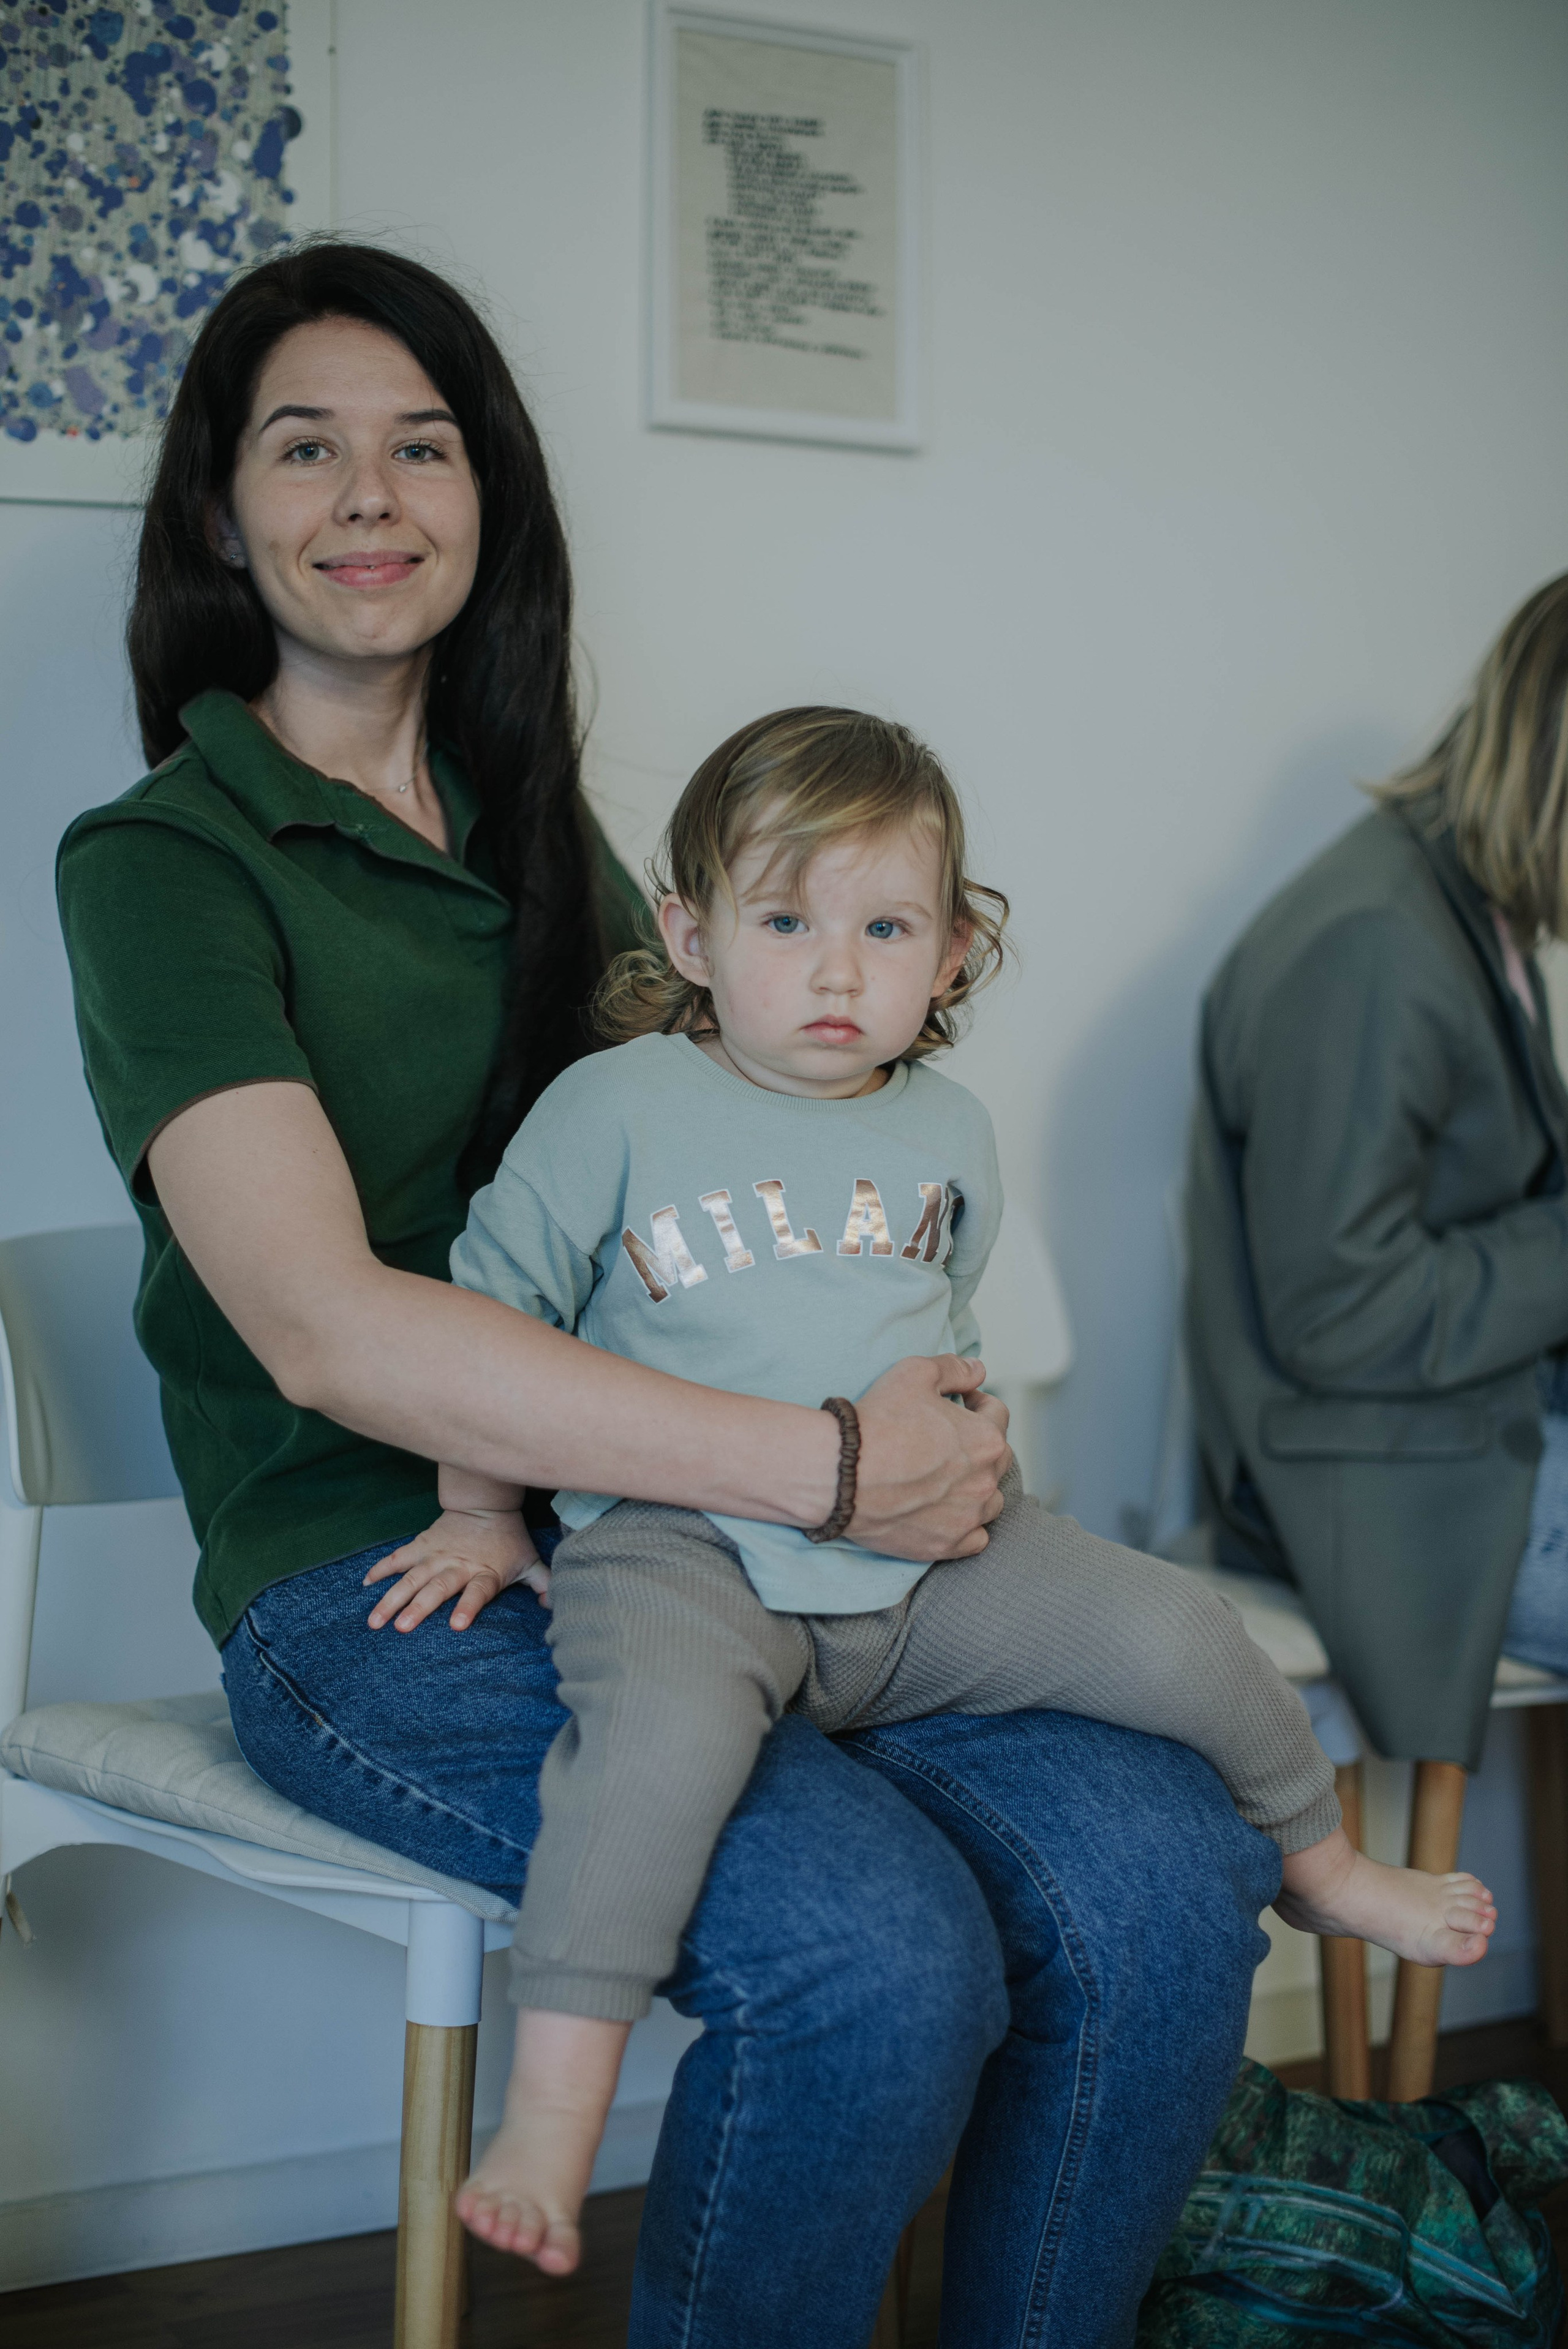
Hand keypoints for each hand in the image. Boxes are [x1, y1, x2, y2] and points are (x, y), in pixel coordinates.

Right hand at [365, 1508, 547, 1631]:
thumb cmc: (509, 1540)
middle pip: (437, 1588)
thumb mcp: (530, 1561)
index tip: (455, 1625)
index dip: (468, 1607)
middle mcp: (458, 1566)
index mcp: (485, 1573)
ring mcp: (437, 1555)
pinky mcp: (422, 1545)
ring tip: (375, 1620)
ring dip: (392, 1598)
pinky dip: (381, 1569)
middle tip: (402, 1628)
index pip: (478, 1593)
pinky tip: (365, 1584)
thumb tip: (554, 1606)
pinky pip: (398, 1558)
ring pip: (411, 1578)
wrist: (487, 1503)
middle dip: (419, 1608)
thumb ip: (543, 1583)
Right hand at [848, 1355, 1011, 1561]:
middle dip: (978, 1444)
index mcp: (986, 1439)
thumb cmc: (877, 1422)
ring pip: (991, 1501)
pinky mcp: (947, 1544)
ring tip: (948, 1479)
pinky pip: (975, 1539)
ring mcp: (968, 1517)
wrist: (841, 1475)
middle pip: (998, 1458)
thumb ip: (954, 1369)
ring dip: (977, 1487)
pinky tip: (948, 1513)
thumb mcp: (916, 1373)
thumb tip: (978, 1370)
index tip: (958, 1404)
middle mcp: (986, 1481)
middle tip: (947, 1440)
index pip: (997, 1414)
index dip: (976, 1403)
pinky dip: (967, 1526)